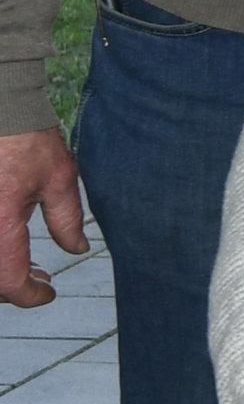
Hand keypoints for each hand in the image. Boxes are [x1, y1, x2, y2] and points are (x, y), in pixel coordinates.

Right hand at [0, 128, 86, 308]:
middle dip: (12, 287)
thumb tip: (77, 250)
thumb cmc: (27, 139)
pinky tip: (7, 245)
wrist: (0, 108)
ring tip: (26, 266)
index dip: (30, 295)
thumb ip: (67, 220)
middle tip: (40, 279)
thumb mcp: (59, 180)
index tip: (48, 292)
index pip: (9, 281)